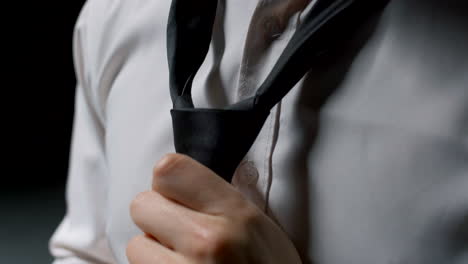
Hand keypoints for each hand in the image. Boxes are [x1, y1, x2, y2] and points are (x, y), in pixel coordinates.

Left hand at [127, 153, 301, 263]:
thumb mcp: (258, 224)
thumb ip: (218, 198)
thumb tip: (176, 182)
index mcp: (234, 213)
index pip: (169, 169)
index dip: (169, 182)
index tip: (178, 194)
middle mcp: (206, 240)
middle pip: (142, 205)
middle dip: (157, 217)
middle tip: (180, 231)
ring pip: (136, 245)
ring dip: (153, 252)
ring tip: (183, 260)